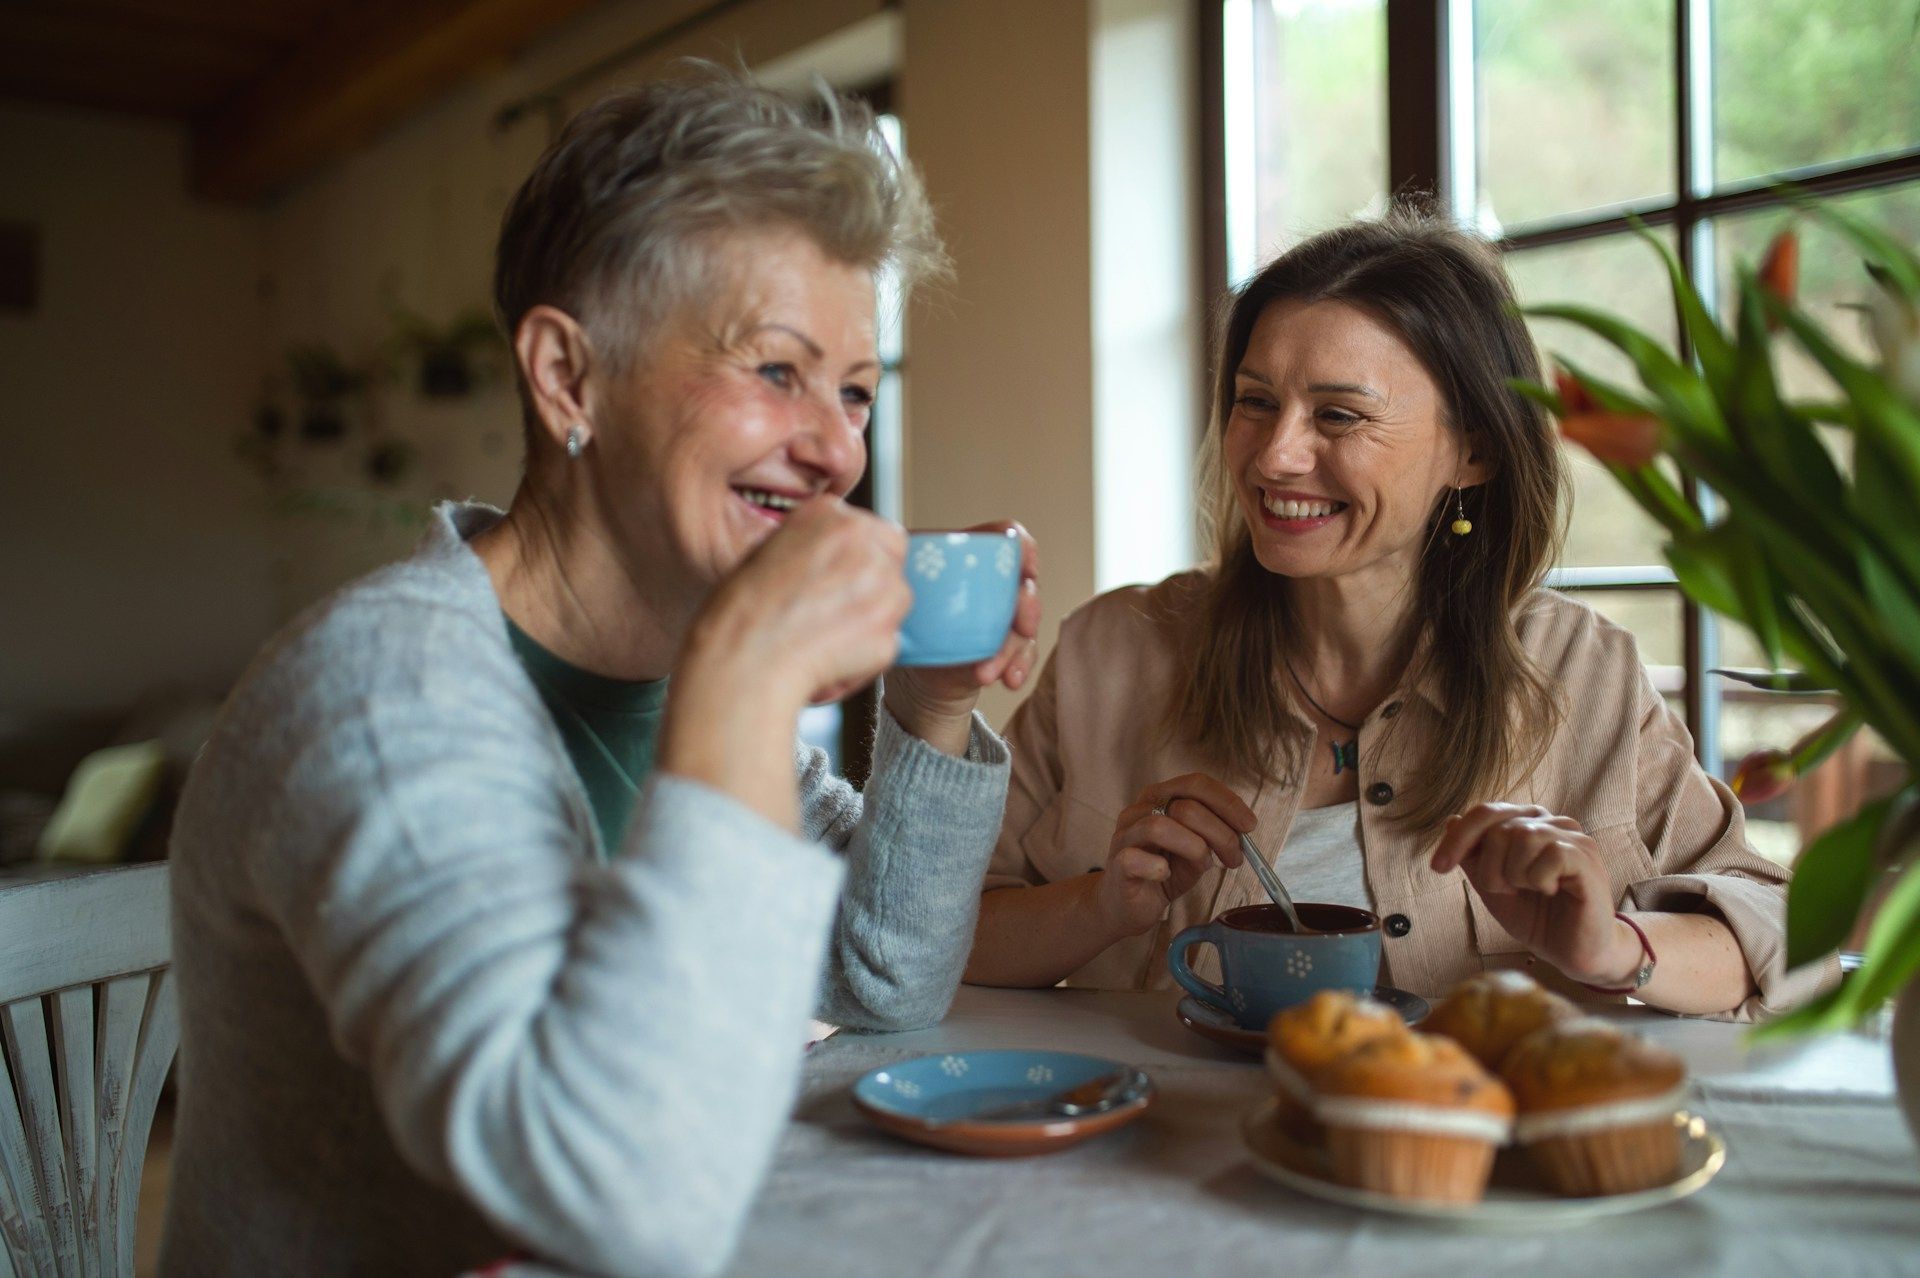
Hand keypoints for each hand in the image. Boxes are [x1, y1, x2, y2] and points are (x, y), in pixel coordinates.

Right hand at [682, 497, 910, 710]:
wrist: (743, 660)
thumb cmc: (740, 614)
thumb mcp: (767, 552)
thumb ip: (810, 546)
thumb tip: (830, 561)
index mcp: (827, 514)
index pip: (873, 528)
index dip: (860, 557)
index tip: (844, 577)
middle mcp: (860, 539)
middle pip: (891, 559)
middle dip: (872, 584)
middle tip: (837, 610)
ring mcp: (881, 585)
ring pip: (895, 599)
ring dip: (871, 618)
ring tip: (826, 637)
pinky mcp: (889, 630)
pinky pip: (887, 643)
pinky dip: (864, 656)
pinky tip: (829, 661)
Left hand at [886, 521, 1042, 728]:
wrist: (920, 662)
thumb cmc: (914, 614)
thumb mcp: (904, 588)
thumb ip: (903, 575)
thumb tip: (893, 574)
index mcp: (974, 559)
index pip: (1007, 538)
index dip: (1023, 549)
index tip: (1025, 568)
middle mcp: (997, 584)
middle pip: (1024, 585)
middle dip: (1026, 607)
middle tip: (1020, 626)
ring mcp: (1006, 617)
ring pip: (1025, 627)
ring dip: (1011, 650)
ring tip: (988, 672)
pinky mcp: (1010, 647)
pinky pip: (1024, 654)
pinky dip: (1019, 667)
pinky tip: (1010, 679)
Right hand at [1093, 774, 1253, 937]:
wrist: (1126, 905)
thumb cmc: (1161, 872)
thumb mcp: (1194, 849)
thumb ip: (1212, 834)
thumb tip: (1242, 829)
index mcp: (1159, 797)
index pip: (1195, 784)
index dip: (1227, 802)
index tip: (1249, 826)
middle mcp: (1139, 810)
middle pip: (1184, 806)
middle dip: (1220, 833)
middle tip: (1234, 858)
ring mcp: (1124, 836)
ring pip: (1159, 826)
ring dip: (1193, 848)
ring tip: (1204, 866)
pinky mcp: (1116, 864)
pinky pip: (1136, 858)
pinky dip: (1158, 868)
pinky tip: (1166, 876)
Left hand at [1428, 803, 1642, 986]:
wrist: (1573, 953)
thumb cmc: (1537, 918)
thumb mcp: (1493, 887)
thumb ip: (1473, 856)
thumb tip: (1451, 821)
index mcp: (1529, 824)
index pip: (1485, 813)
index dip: (1458, 838)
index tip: (1438, 867)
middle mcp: (1552, 823)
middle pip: (1498, 827)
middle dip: (1489, 868)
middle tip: (1504, 891)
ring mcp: (1573, 838)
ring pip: (1522, 837)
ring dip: (1514, 875)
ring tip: (1531, 891)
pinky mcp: (1587, 858)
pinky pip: (1549, 855)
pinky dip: (1539, 879)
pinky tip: (1552, 892)